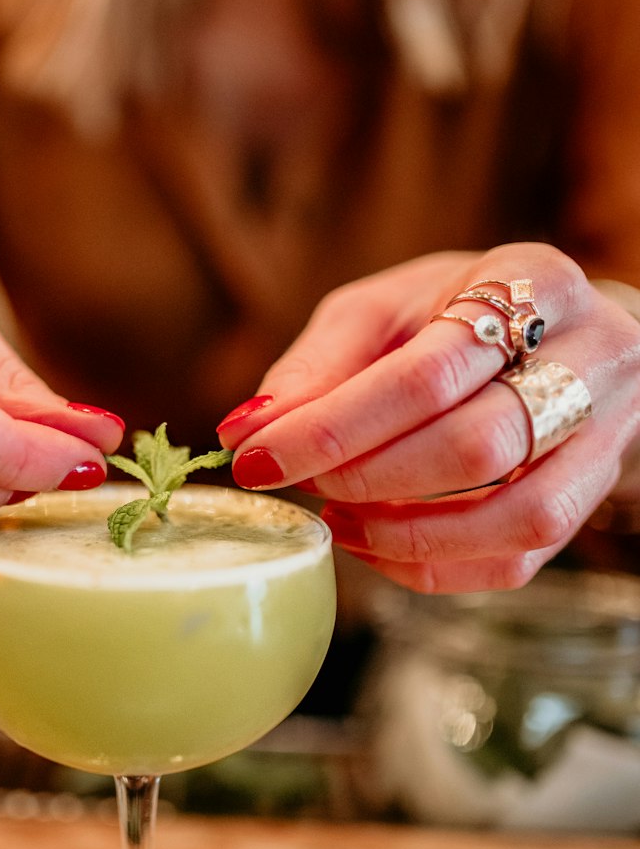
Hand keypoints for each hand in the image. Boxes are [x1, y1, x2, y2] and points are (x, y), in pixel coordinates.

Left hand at [217, 244, 639, 592]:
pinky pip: (518, 561)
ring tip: (338, 518)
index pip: (426, 375)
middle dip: (368, 477)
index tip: (257, 458)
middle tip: (298, 482)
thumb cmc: (456, 313)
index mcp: (536, 283)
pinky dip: (433, 566)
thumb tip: (245, 430)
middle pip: (476, 446)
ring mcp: (607, 435)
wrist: (559, 332)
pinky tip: (374, 543)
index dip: (333, 428)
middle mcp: (595, 357)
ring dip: (407, 533)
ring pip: (516, 516)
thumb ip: (315, 366)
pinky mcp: (592, 498)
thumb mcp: (382, 310)